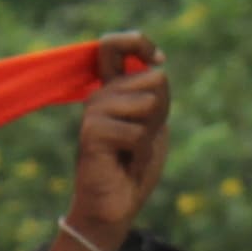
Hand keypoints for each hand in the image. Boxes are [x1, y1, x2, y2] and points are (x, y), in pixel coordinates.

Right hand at [68, 35, 169, 244]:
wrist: (116, 207)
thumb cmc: (135, 168)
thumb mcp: (154, 124)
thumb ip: (154, 94)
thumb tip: (157, 69)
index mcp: (113, 89)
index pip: (115, 45)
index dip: (138, 43)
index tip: (159, 59)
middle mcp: (100, 95)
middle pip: (155, 78)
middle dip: (161, 112)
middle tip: (140, 140)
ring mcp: (93, 112)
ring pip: (148, 103)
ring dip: (150, 135)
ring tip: (131, 152)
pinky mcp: (91, 133)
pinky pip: (137, 132)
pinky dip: (140, 153)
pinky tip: (124, 164)